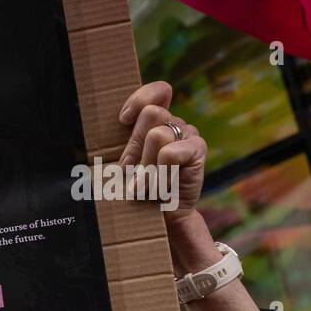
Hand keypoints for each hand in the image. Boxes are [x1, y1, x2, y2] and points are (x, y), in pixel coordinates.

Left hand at [118, 81, 217, 275]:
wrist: (159, 218)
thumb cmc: (136, 190)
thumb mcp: (124, 164)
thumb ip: (125, 143)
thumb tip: (112, 121)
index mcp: (156, 122)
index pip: (158, 92)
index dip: (141, 98)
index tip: (124, 120)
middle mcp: (174, 124)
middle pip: (152, 113)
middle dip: (136, 145)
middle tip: (133, 173)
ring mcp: (189, 136)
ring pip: (159, 134)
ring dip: (146, 165)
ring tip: (146, 185)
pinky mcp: (198, 151)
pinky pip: (173, 151)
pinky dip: (160, 171)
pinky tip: (161, 187)